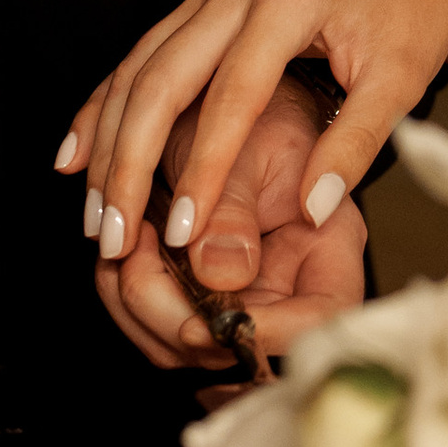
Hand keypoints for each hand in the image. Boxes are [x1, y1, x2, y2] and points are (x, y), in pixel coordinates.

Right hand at [60, 0, 447, 270]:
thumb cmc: (412, 15)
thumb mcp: (401, 81)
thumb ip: (353, 146)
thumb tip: (311, 212)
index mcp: (287, 0)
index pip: (231, 97)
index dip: (201, 170)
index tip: (184, 232)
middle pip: (160, 79)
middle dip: (127, 163)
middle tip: (111, 235)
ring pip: (138, 67)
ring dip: (106, 141)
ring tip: (92, 212)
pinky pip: (144, 55)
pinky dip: (107, 105)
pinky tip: (77, 154)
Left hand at [94, 85, 369, 372]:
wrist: (231, 96)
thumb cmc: (256, 109)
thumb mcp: (247, 143)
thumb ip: (231, 205)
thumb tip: (218, 273)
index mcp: (326, 244)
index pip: (320, 317)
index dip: (267, 335)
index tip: (203, 322)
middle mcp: (291, 283)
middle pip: (245, 348)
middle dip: (175, 319)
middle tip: (133, 261)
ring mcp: (247, 298)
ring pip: (190, 350)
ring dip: (140, 307)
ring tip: (123, 245)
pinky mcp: (203, 298)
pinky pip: (159, 328)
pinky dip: (127, 298)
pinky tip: (121, 252)